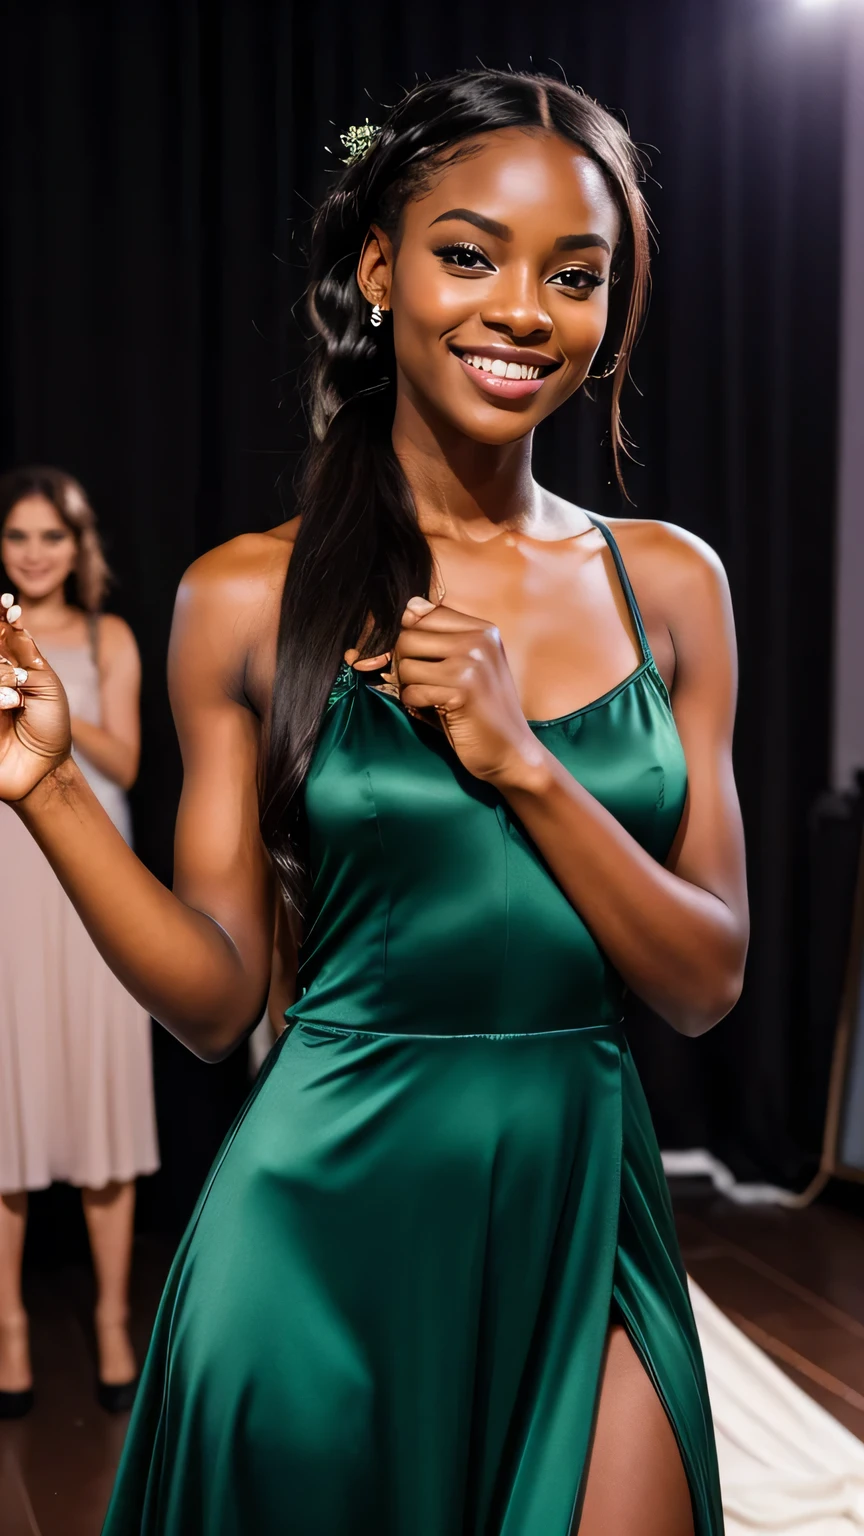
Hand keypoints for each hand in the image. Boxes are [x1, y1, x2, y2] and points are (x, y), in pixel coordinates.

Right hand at [0, 595, 71, 800]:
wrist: (43, 768)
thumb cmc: (50, 727)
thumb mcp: (46, 685)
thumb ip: (27, 653)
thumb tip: (14, 620)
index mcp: (15, 666)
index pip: (2, 634)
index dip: (2, 616)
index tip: (7, 602)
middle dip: (2, 661)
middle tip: (18, 682)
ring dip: (0, 681)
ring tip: (14, 702)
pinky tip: (8, 706)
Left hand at [356, 596, 543, 785]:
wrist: (512, 752)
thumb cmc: (483, 711)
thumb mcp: (468, 666)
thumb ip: (441, 638)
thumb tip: (410, 607)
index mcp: (482, 630)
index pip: (422, 613)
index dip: (411, 640)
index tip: (424, 663)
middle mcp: (479, 640)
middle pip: (408, 636)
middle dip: (405, 664)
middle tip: (424, 685)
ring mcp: (472, 663)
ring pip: (406, 664)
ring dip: (409, 687)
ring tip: (432, 699)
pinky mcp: (462, 690)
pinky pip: (412, 691)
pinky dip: (416, 706)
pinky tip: (438, 712)